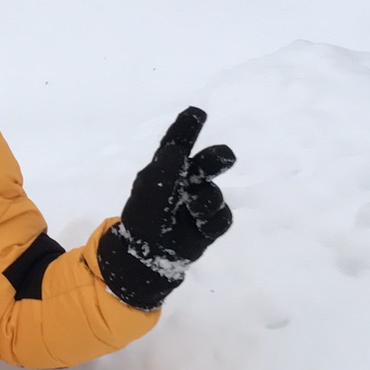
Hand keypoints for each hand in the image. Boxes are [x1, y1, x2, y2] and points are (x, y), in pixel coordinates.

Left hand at [97, 107, 235, 309]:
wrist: (145, 257)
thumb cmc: (142, 219)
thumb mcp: (148, 191)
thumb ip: (163, 171)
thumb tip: (179, 151)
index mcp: (166, 168)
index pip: (178, 142)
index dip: (188, 127)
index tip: (197, 112)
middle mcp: (186, 181)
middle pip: (210, 162)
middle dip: (219, 158)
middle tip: (226, 158)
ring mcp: (200, 202)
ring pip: (216, 193)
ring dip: (208, 199)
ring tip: (193, 208)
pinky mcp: (210, 225)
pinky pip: (223, 217)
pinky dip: (212, 220)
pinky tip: (199, 226)